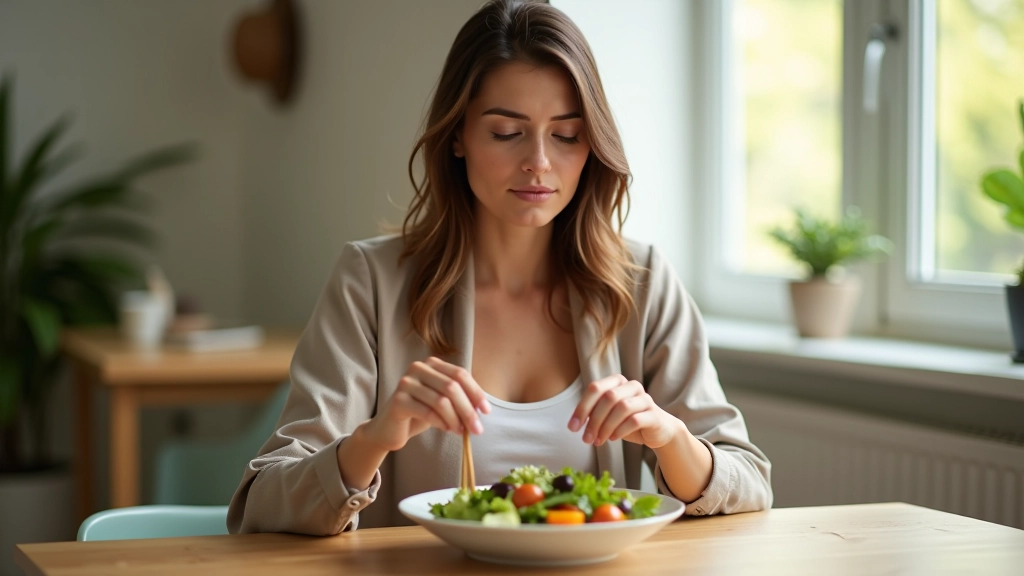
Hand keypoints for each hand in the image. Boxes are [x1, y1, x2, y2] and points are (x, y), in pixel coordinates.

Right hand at [363, 357, 491, 451]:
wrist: (389, 429)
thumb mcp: (442, 401)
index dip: (476, 392)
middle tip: (477, 429)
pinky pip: (427, 412)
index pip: (460, 374)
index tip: (486, 411)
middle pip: (452, 387)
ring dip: (456, 419)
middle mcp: (417, 368)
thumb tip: (483, 408)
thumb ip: (460, 397)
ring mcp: (406, 383)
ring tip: (461, 431)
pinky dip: (441, 423)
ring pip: (441, 401)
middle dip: (468, 410)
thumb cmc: (420, 413)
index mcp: (431, 363)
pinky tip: (446, 429)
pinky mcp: (398, 400)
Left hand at [568, 375, 680, 448]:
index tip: (573, 427)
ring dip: (606, 427)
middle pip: (608, 397)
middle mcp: (632, 386)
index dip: (582, 408)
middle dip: (594, 420)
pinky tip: (613, 438)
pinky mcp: (654, 414)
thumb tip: (575, 424)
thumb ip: (593, 413)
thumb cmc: (627, 421)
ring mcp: (645, 399)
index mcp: (617, 381)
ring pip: (622, 407)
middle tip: (586, 439)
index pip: (595, 388)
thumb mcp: (608, 415)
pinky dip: (620, 430)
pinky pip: (635, 420)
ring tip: (598, 441)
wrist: (657, 431)